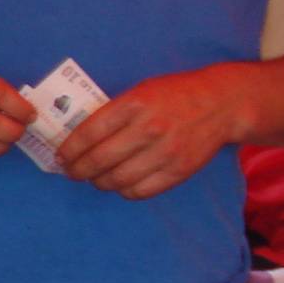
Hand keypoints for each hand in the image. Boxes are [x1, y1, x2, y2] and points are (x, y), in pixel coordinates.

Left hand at [56, 66, 242, 198]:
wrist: (223, 103)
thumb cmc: (174, 94)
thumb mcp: (140, 91)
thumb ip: (112, 113)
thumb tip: (78, 139)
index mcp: (135, 104)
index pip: (89, 134)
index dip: (69, 150)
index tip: (61, 157)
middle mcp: (149, 129)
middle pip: (100, 160)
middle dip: (78, 170)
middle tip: (72, 172)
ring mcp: (166, 152)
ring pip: (117, 180)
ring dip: (99, 182)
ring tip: (94, 178)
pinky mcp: (180, 171)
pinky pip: (140, 191)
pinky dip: (124, 191)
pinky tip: (120, 183)